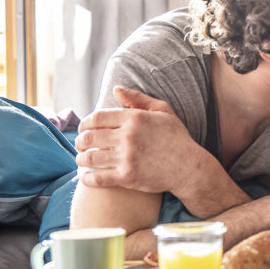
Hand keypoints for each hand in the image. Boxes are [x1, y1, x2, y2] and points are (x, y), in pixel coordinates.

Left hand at [75, 86, 207, 194]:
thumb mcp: (163, 111)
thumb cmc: (177, 138)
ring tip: (83, 159)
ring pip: (89, 158)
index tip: (84, 129)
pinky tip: (87, 177)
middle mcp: (128, 137)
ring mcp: (126, 158)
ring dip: (81, 159)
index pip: (96, 118)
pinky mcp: (127, 177)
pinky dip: (87, 178)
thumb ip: (138, 99)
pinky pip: (97, 178)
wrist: (190, 168)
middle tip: (81, 145)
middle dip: (80, 141)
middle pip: (88, 137)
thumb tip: (116, 89)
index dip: (85, 123)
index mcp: (135, 118)